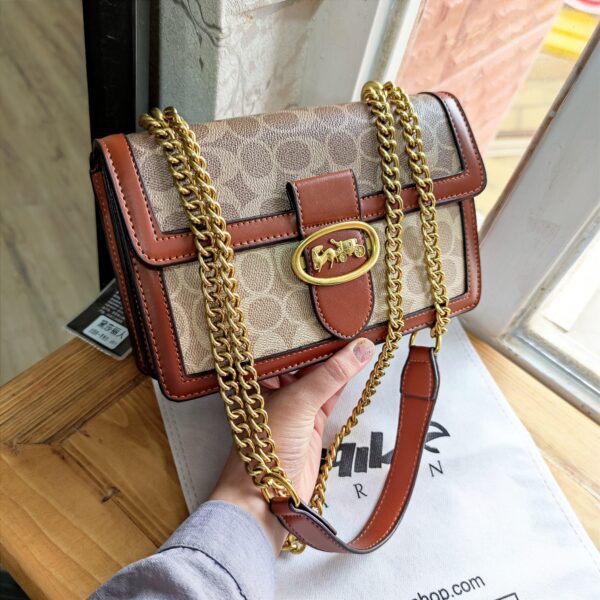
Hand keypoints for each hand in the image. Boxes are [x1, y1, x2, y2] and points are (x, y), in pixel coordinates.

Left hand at [209, 337, 374, 553]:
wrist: (268, 495)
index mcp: (259, 377)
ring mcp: (294, 404)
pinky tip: (358, 362)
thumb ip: (332, 375)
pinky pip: (330, 394)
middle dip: (324, 344)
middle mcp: (274, 387)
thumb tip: (361, 348)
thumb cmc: (266, 444)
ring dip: (338, 361)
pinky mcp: (311, 420)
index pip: (284, 346)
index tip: (327, 313)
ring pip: (319, 376)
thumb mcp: (299, 402)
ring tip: (359, 335)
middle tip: (349, 320)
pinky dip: (344, 381)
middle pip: (303, 360)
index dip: (304, 330)